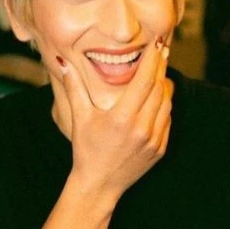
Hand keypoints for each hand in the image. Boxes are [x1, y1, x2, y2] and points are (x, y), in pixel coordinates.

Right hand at [57, 38, 172, 201]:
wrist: (99, 184)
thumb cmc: (86, 149)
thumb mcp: (79, 118)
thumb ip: (73, 87)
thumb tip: (61, 61)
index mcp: (122, 117)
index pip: (145, 80)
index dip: (152, 59)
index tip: (157, 43)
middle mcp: (142, 128)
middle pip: (159, 88)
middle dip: (161, 66)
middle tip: (162, 49)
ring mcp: (154, 140)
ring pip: (167, 103)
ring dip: (164, 85)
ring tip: (159, 72)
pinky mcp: (160, 149)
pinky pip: (168, 120)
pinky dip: (165, 105)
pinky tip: (158, 97)